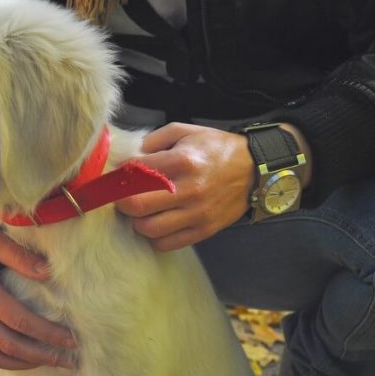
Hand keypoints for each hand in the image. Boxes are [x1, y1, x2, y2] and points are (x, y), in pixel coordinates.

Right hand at [0, 227, 77, 370]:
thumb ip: (18, 255)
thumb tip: (48, 273)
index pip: (21, 321)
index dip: (49, 334)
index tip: (71, 341)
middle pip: (10, 346)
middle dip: (43, 356)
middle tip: (69, 361)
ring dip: (21, 364)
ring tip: (45, 362)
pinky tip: (14, 359)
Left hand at [115, 123, 253, 250]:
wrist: (255, 169)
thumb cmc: (216, 149)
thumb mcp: (185, 131)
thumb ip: (153, 139)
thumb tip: (128, 157)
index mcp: (182, 161)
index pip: (134, 174)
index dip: (120, 176)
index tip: (119, 177)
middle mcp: (189, 189)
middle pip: (136, 206)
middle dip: (121, 202)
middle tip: (123, 197)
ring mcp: (197, 213)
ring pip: (149, 229)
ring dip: (137, 221)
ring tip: (141, 211)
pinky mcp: (204, 230)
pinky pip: (167, 244)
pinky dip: (155, 237)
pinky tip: (157, 223)